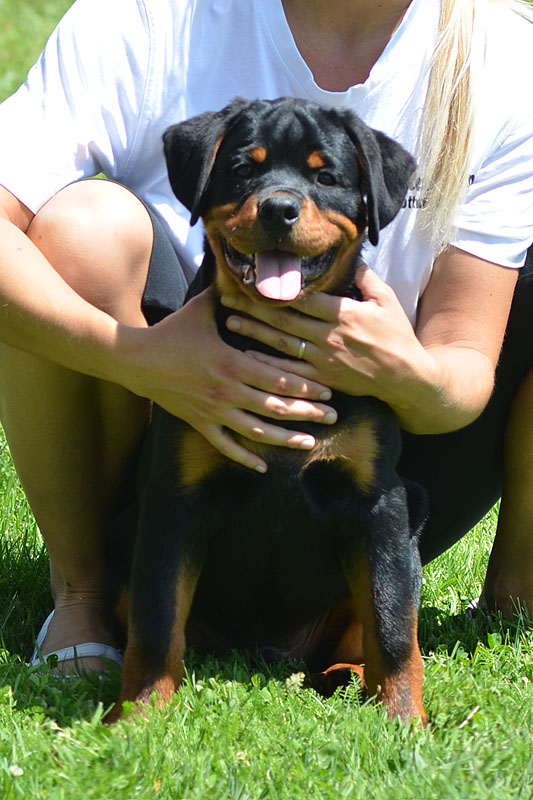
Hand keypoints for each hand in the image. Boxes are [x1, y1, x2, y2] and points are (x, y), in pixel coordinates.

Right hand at [118, 288, 336, 471]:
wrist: (136, 360)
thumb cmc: (171, 333)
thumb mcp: (201, 310)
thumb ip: (228, 295)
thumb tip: (248, 273)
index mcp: (232, 363)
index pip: (278, 378)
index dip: (305, 385)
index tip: (328, 389)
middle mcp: (227, 392)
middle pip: (275, 407)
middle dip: (308, 413)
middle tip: (334, 416)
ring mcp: (214, 412)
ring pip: (257, 431)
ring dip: (286, 439)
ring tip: (310, 443)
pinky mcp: (200, 423)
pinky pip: (225, 445)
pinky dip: (244, 457)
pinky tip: (263, 466)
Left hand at [221, 267, 432, 410]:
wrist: (405, 377)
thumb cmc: (396, 335)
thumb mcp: (387, 300)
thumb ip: (365, 277)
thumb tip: (349, 257)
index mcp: (343, 313)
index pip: (302, 298)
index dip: (276, 289)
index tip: (254, 280)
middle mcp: (329, 336)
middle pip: (284, 318)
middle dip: (254, 307)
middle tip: (228, 297)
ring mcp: (324, 360)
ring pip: (282, 343)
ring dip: (255, 331)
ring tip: (231, 321)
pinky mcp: (323, 379)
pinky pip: (290, 371)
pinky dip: (268, 363)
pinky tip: (249, 355)